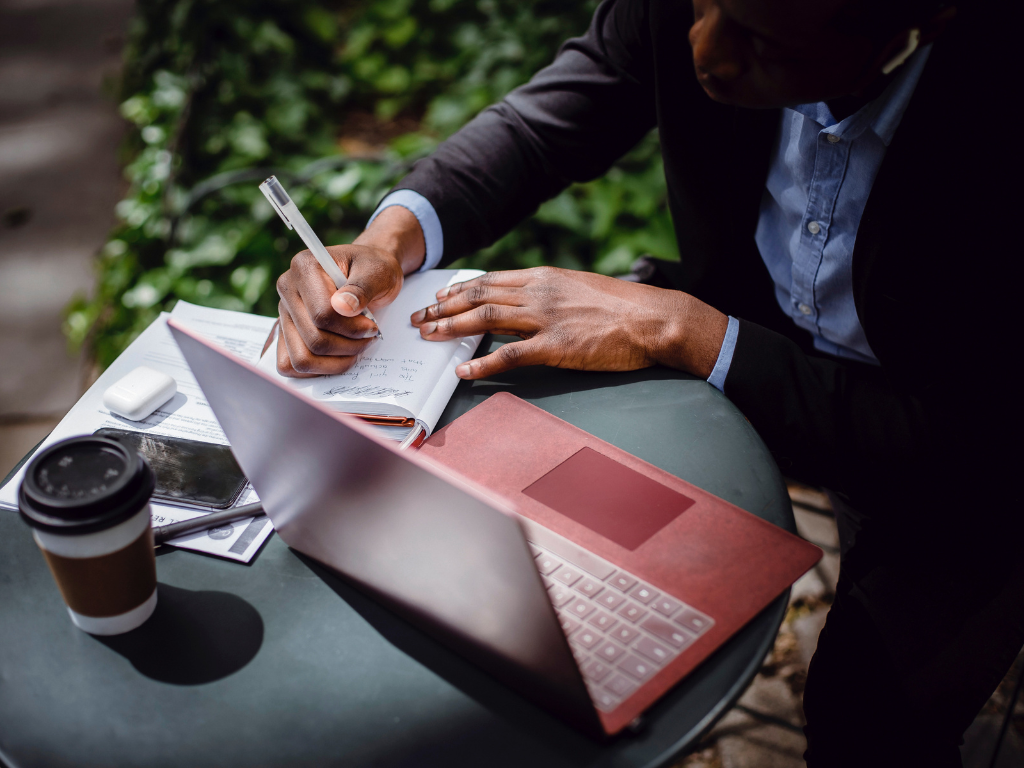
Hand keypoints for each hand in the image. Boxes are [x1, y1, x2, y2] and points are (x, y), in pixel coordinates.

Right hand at [275, 205, 424, 376]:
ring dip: (336, 361)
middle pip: (313, 340)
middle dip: (348, 346)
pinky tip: (339, 357)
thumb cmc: (372, 270)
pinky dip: (318, 369)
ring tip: (356, 346)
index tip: (371, 326)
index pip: (322, 314)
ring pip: (302, 359)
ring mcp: (284, 313)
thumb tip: (343, 306)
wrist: (366, 273)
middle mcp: (287, 289)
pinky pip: (289, 365)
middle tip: (368, 336)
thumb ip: (362, 288)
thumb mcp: (377, 272)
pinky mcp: (286, 332)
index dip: (352, 328)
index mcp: (304, 267)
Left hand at [409, 267, 728, 379]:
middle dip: (443, 307)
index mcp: (545, 278)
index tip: (438, 297)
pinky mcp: (557, 346)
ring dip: (451, 328)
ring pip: (485, 319)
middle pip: (479, 296)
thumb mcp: (581, 289)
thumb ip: (550, 294)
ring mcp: (546, 318)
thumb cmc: (623, 307)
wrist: (653, 318)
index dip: (458, 290)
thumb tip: (525, 303)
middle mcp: (539, 292)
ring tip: (427, 337)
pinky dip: (483, 362)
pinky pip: (510, 354)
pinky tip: (464, 369)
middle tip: (419, 318)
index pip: (490, 280)